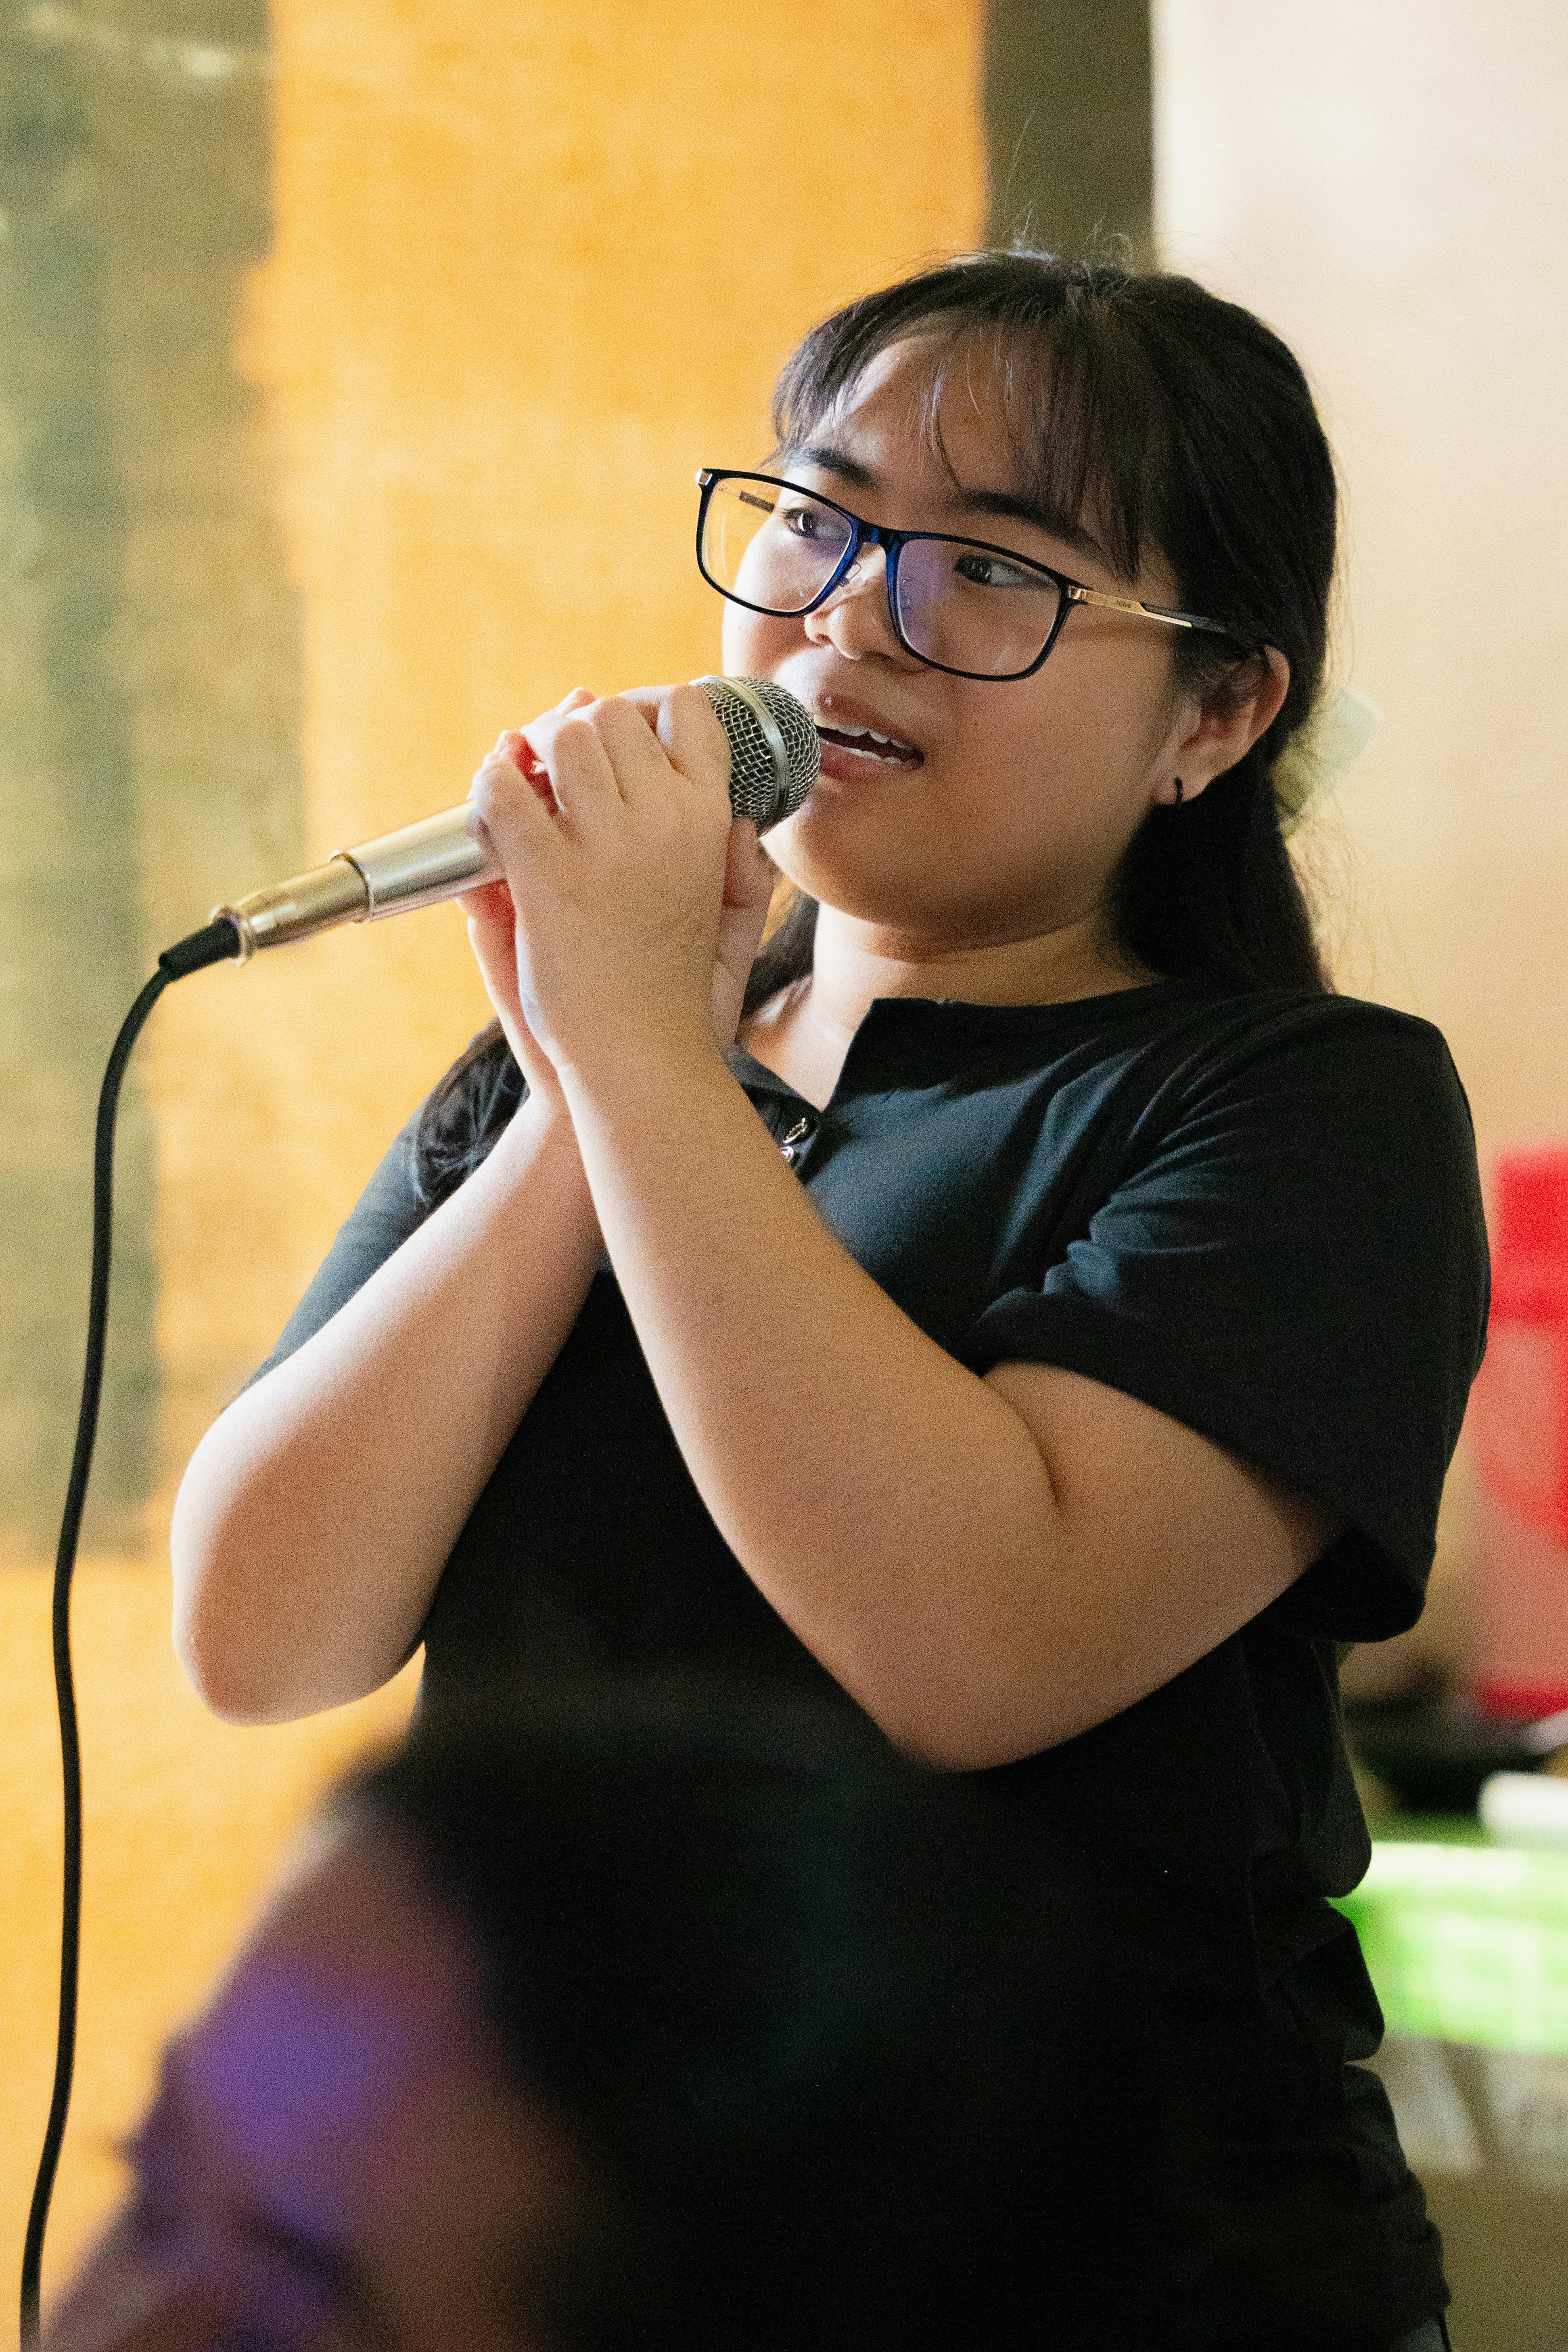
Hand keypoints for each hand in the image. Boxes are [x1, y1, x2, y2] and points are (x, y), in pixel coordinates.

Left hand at [461, 684, 773, 1095]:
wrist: (639, 1064)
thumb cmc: (683, 1004)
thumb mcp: (735, 931)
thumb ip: (740, 872)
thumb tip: (737, 816)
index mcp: (709, 824)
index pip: (687, 712)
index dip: (647, 708)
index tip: (622, 735)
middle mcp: (663, 820)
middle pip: (611, 716)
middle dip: (580, 728)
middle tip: (559, 764)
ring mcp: (602, 845)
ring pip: (561, 739)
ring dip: (533, 750)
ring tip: (527, 783)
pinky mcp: (545, 876)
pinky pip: (505, 791)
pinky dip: (491, 782)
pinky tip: (494, 799)